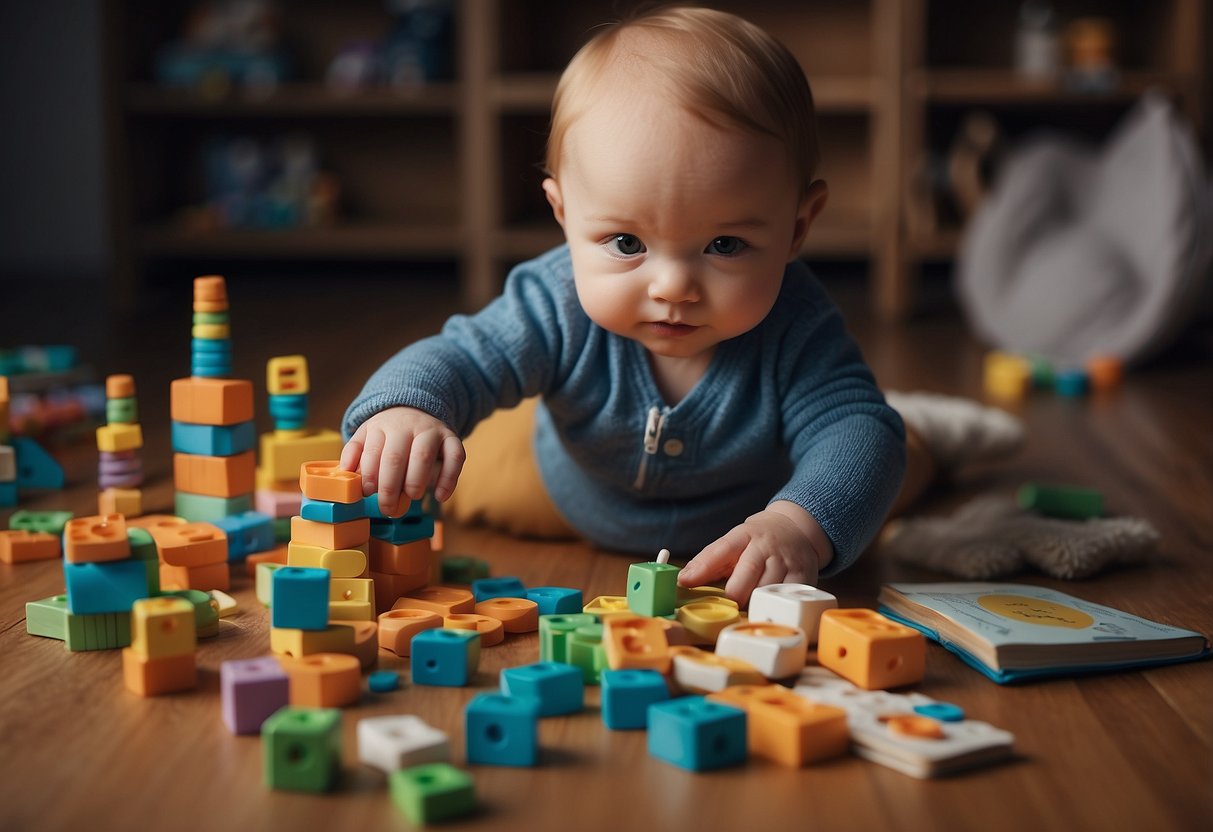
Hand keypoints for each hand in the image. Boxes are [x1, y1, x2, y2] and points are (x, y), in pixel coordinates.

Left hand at [339, 406, 465, 515]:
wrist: (416, 408)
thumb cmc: (389, 433)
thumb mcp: (367, 435)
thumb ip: (355, 452)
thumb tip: (346, 472)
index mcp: (381, 426)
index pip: (372, 453)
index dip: (370, 477)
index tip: (368, 495)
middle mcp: (406, 426)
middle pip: (395, 458)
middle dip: (389, 488)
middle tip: (388, 509)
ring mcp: (430, 430)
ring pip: (423, 456)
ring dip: (415, 482)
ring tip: (412, 497)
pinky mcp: (451, 437)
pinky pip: (455, 457)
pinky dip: (449, 479)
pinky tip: (440, 496)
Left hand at [676, 501, 833, 605]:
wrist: (797, 528)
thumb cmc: (757, 542)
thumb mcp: (734, 543)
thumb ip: (709, 561)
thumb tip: (683, 580)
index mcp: (744, 536)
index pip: (721, 549)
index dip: (702, 567)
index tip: (685, 582)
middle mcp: (766, 546)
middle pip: (747, 573)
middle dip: (734, 594)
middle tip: (728, 604)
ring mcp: (787, 560)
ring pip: (768, 589)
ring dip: (755, 604)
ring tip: (748, 608)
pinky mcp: (805, 575)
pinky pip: (789, 598)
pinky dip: (776, 608)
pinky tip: (770, 610)